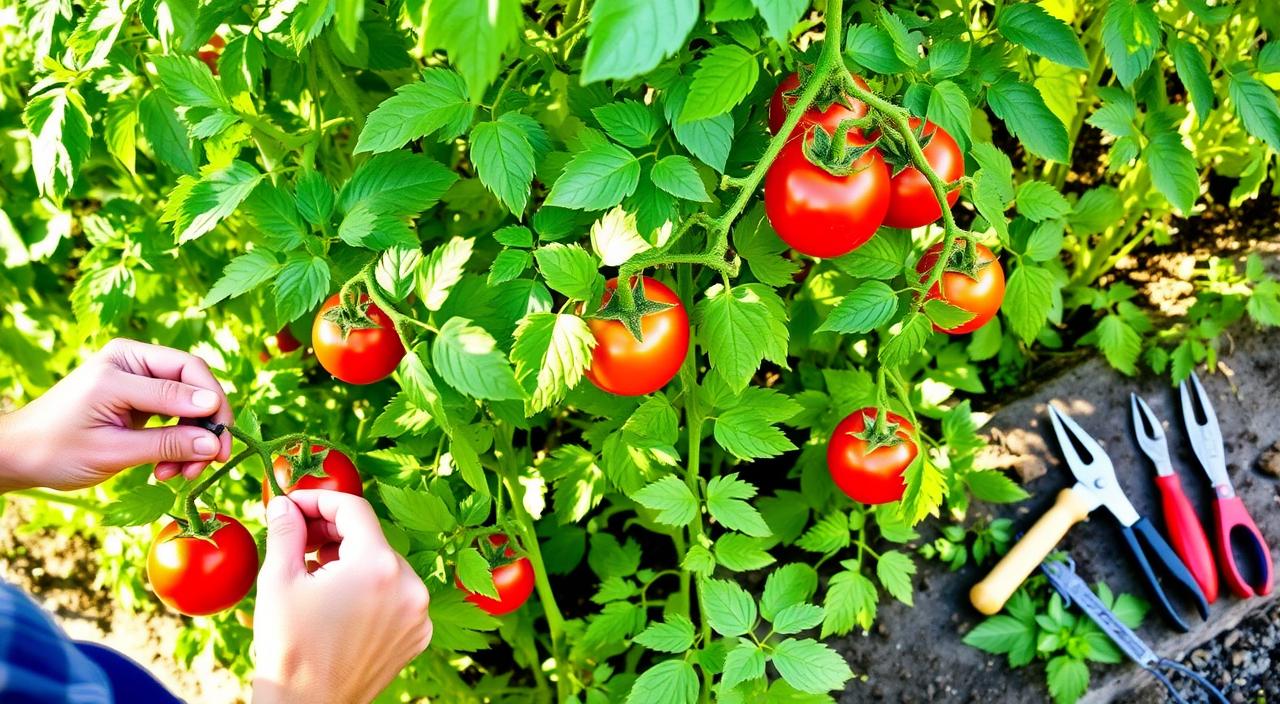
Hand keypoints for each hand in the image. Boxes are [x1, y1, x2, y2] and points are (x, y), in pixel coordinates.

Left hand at [0, 338, 231, 491]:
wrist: (19, 457)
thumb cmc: (55, 450)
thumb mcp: (113, 449)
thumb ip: (167, 442)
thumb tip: (214, 442)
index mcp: (123, 362)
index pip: (188, 373)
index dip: (211, 407)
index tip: (218, 446)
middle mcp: (134, 362)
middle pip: (195, 384)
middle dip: (206, 425)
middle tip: (213, 461)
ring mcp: (137, 379)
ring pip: (190, 402)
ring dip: (193, 439)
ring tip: (180, 474)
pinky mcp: (139, 398)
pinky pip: (175, 415)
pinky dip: (179, 442)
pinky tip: (167, 468)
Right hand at [252, 491, 431, 703]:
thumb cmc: (289, 647)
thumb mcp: (279, 580)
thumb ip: (286, 531)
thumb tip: (285, 502)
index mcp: (378, 567)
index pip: (353, 509)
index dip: (319, 500)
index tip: (294, 505)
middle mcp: (410, 586)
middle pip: (370, 537)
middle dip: (332, 532)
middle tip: (298, 539)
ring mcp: (419, 612)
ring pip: (383, 565)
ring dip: (351, 560)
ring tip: (315, 573)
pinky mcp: (418, 634)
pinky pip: (396, 595)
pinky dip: (370, 589)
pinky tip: (338, 601)